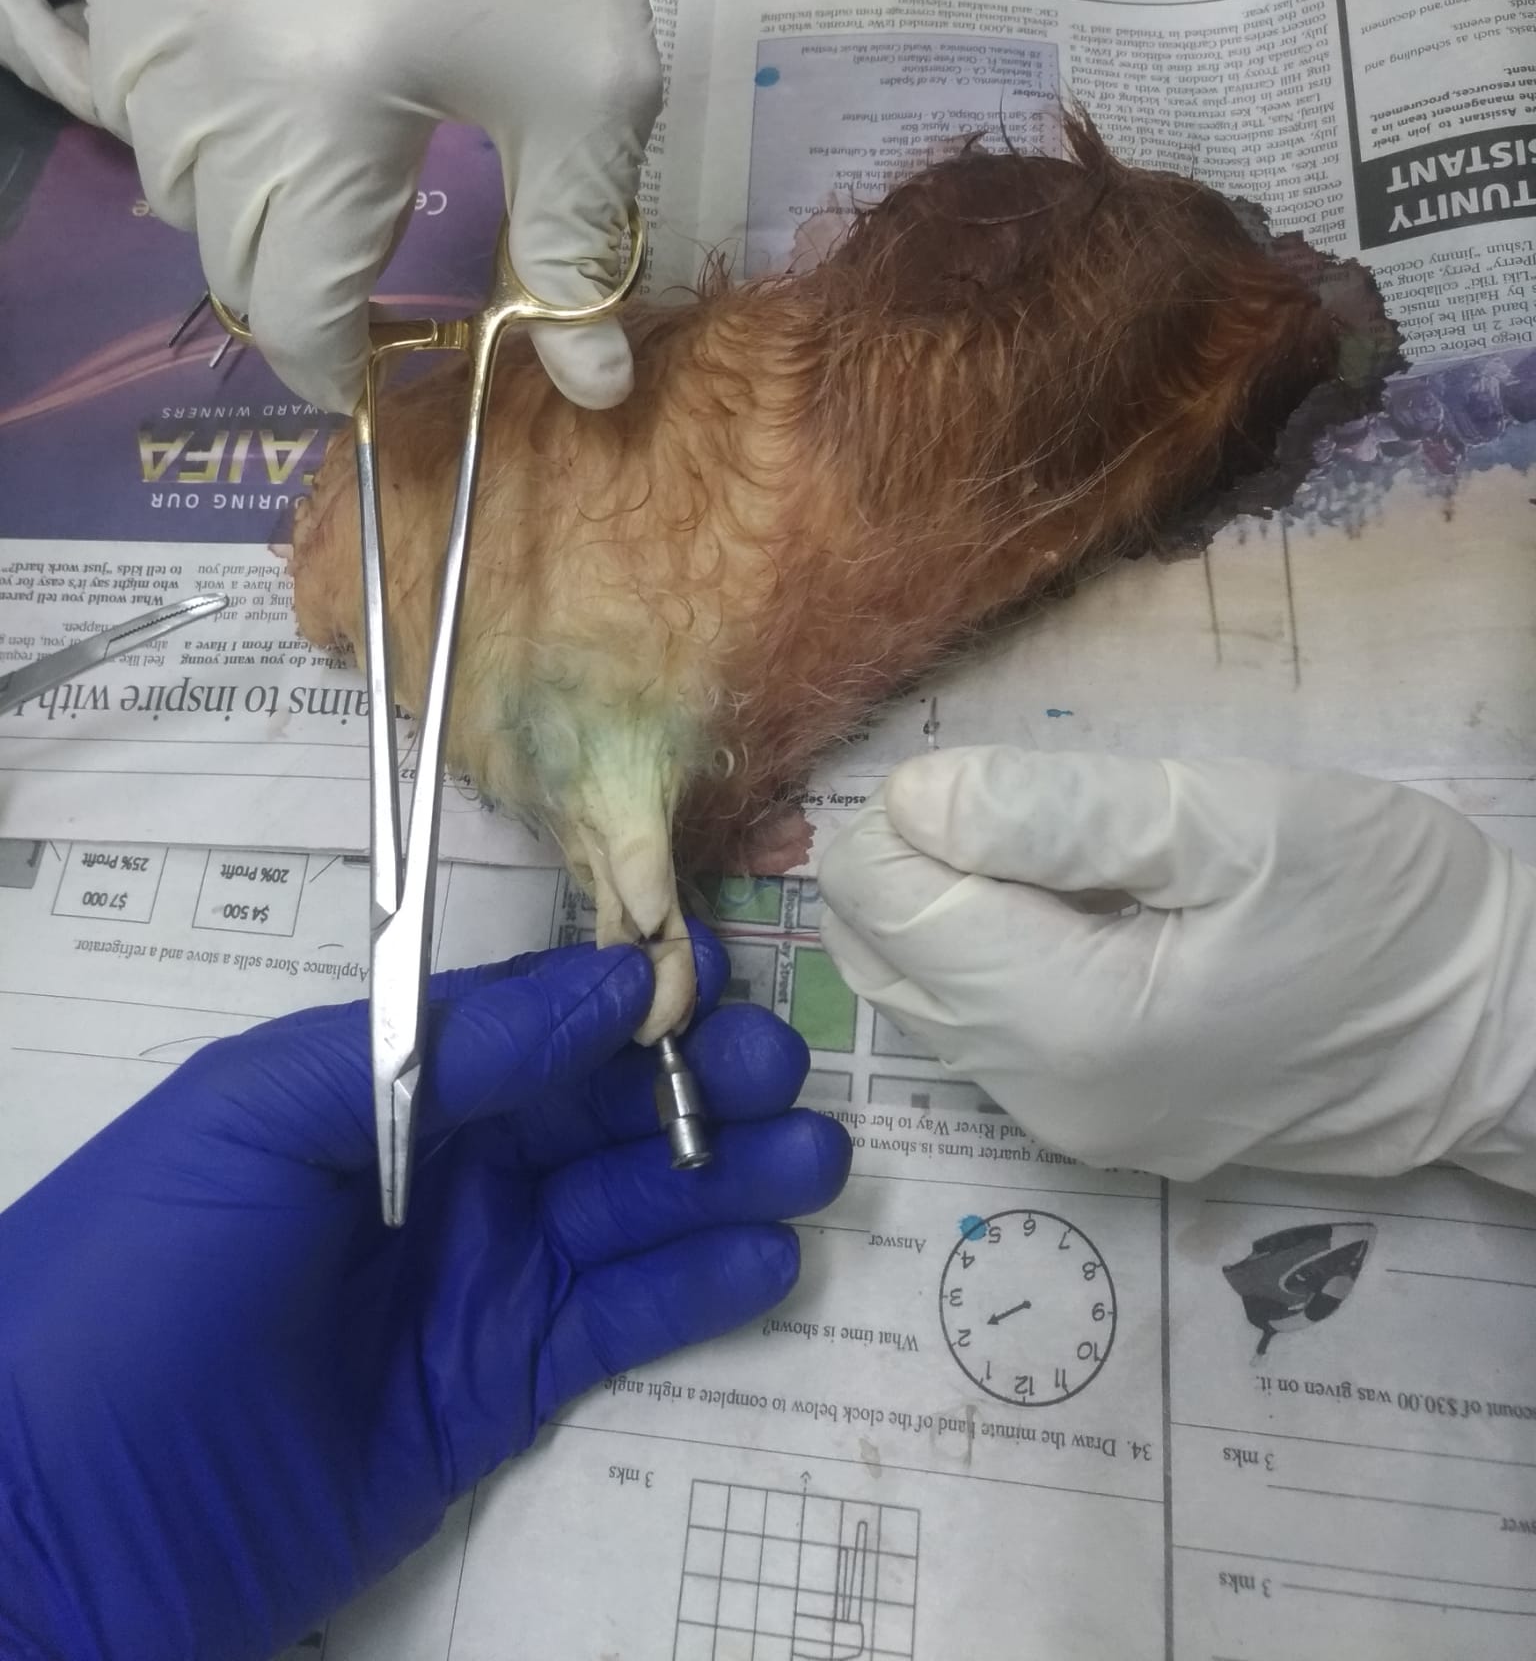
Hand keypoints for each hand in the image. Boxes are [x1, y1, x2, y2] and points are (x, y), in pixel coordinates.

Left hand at [0, 928, 850, 1660]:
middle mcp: (440, 1173)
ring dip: (723, 1176)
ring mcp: (473, 1282)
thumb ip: (440, 1048)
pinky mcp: (493, 1392)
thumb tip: (605, 987)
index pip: (532, 1021)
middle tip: (782, 1065)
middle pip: (597, 1109)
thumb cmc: (131, 1277)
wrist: (53, 1524)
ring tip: (814, 1156)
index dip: (624, 994)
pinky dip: (696, 1290)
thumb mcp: (260, 1117)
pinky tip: (768, 1257)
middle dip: (695, 1079)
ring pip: (627, 1209)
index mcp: (381, 1090)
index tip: (714, 970)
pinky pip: (616, 1326)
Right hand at [84, 0, 844, 413]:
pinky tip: (261, 100)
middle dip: (289, 288)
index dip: (327, 364)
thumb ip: (578, 253)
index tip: (360, 380)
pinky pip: (130, 83)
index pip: (290, 299)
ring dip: (235, 208)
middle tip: (350, 282)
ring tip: (313, 180)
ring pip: (163, 176)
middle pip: (222, 250)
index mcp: (324, 104)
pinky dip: (187, 120)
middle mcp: (212, 53)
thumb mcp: (593, 103)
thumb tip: (592, 389)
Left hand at [819, 747, 1535, 1190]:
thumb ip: (1054, 815)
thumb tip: (909, 802)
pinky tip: (1070, 912)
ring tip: (1044, 850)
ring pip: (923, 1001)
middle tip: (1012, 805)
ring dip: (942, 911)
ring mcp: (1065, 1127)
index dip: (902, 819)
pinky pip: (983, 1033)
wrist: (1489, 1034)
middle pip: (882, 962)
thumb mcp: (1226, 823)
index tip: (991, 780)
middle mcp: (1039, 1097)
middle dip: (907, 865)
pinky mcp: (1094, 1128)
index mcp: (1065, 1022)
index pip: (884, 907)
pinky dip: (985, 958)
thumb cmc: (1376, 906)